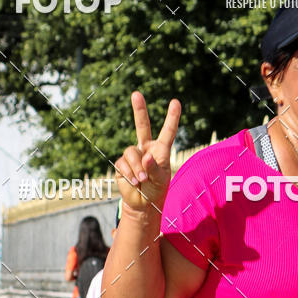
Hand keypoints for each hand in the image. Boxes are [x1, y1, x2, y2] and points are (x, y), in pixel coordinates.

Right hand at [114, 91, 180, 211]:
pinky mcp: (122, 164)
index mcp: (160, 151)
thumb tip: (145, 156)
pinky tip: (134, 182)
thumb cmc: (156, 190)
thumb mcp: (160, 180)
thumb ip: (155, 168)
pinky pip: (123, 164)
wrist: (142, 203)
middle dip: (139, 110)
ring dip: (137, 167)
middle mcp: (146, 149)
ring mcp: (133, 156)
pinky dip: (129, 173)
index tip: (176, 102)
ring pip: (131, 152)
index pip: (168, 132)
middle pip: (142, 126)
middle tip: (136, 94)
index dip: (172, 118)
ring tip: (142, 180)